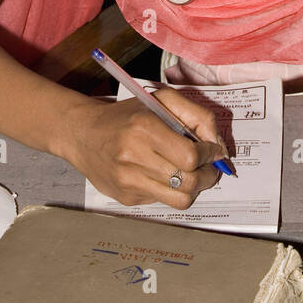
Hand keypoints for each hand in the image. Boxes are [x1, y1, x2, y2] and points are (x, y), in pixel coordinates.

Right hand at [61, 85, 229, 209]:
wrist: (83, 134)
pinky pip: (162, 201)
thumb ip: (196, 115)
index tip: (214, 151)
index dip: (210, 155)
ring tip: (194, 175)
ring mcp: (128, 181)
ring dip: (195, 188)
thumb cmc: (127, 115)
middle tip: (211, 168)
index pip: (190, 156)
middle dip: (209, 176)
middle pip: (189, 182)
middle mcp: (133, 156)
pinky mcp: (126, 198)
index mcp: (144, 127)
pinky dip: (170, 190)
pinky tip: (162, 175)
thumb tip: (218, 146)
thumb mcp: (161, 100)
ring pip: (180, 199)